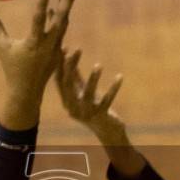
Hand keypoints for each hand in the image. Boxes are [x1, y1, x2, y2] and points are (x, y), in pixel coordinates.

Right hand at [0, 0, 76, 129]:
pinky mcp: (59, 52)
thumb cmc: (12, 68)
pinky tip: (60, 7)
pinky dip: (61, 18)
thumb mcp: (2, 47)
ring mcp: (56, 49)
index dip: (42, 4)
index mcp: (33, 44)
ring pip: (64, 23)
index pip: (39, 20)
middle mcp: (48, 45)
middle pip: (61, 19)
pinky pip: (62, 31)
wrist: (27, 91)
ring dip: (66, 6)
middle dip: (68, 1)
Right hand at [57, 48, 144, 177]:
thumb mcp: (82, 93)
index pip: (60, 80)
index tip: (64, 47)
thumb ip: (76, 78)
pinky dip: (113, 88)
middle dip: (71, 67)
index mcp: (67, 100)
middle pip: (69, 85)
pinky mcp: (101, 116)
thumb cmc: (93, 109)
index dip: (61, 64)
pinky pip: (107, 100)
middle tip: (77, 50)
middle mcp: (73, 108)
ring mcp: (87, 113)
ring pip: (88, 94)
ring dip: (94, 79)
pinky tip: (120, 77)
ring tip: (98, 65)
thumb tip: (69, 57)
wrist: (107, 132)